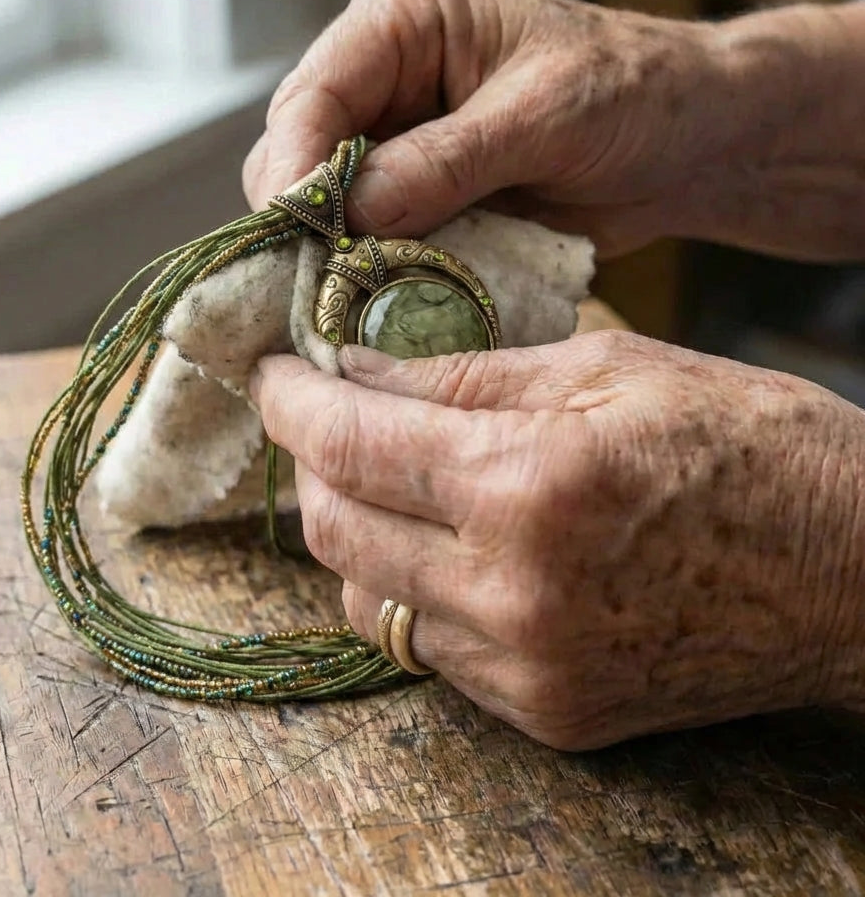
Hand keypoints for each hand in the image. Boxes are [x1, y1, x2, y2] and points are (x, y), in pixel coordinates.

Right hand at [244, 0, 864, 260]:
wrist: (681, 144)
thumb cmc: (630, 93)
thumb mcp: (544, 115)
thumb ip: (448, 161)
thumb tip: (356, 214)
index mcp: (402, 21)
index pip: (312, 95)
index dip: (295, 168)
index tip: (297, 236)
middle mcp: (381, 81)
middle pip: (297, 155)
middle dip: (308, 223)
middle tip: (323, 285)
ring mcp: (393, 147)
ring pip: (325, 210)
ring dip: (338, 258)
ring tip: (354, 301)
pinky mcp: (413, 201)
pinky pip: (369, 244)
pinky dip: (374, 277)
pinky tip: (385, 303)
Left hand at [251, 333, 864, 748]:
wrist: (855, 573)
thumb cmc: (749, 444)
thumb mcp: (608, 368)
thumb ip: (465, 375)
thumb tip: (357, 369)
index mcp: (529, 485)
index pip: (350, 442)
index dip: (292, 401)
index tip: (274, 371)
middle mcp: (512, 592)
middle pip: (334, 531)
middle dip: (309, 463)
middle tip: (324, 414)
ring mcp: (526, 667)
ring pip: (367, 599)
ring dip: (351, 530)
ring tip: (381, 476)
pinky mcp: (546, 712)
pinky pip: (426, 649)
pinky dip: (407, 588)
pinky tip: (438, 542)